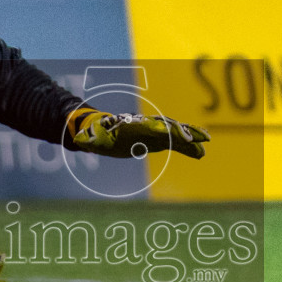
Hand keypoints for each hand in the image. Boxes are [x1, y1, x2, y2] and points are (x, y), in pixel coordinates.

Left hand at [67, 109, 209, 159]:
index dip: (163, 130)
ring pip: (175, 136)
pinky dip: (188, 147)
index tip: (175, 134)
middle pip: (169, 129)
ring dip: (190, 142)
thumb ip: (88, 140)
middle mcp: (147, 127)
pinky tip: (200, 154)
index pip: (151, 127)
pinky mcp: (157, 140)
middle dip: (184, 133)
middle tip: (201, 139)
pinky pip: (175, 143)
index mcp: (134, 127)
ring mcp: (154, 133)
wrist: (103, 129)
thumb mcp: (91, 138)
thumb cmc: (97, 134)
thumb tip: (77, 142)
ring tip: (204, 150)